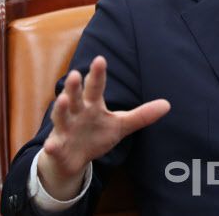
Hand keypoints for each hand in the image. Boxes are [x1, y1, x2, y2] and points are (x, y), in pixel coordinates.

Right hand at [38, 56, 169, 199]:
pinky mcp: (58, 147)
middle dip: (74, 87)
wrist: (74, 158)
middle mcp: (76, 113)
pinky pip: (53, 146)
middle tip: (74, 74)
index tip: (100, 59)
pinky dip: (51, 146)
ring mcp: (65, 129)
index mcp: (92, 104)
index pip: (95, 87)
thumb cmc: (96, 135)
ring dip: (60, 109)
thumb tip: (168, 104)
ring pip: (61, 117)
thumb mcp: (121, 125)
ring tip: (61, 100)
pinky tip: (50, 146)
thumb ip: (142, 115)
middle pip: (74, 97)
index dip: (97, 74)